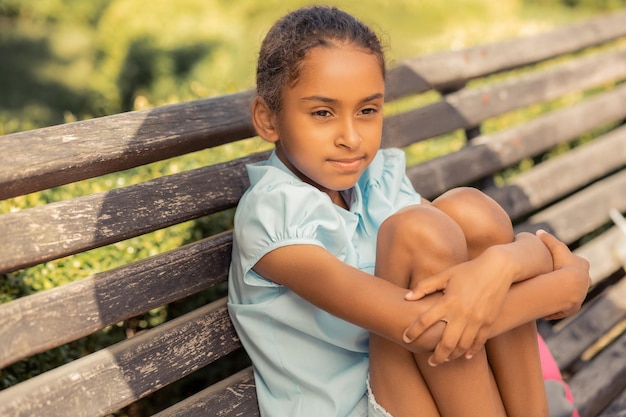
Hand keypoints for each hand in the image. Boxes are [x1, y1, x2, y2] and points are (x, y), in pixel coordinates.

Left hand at [402, 247, 512, 365]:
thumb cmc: (468, 270)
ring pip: (462, 347)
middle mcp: (462, 314)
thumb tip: (406, 298)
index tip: (406, 338)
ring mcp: (477, 320)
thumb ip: (424, 287)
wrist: (498, 269)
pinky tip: (464, 355)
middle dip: (436, 356)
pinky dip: (470, 351)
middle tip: (430, 362)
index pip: (424, 321)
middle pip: (446, 344)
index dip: (413, 331)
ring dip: (452, 356)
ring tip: (445, 359)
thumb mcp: (445, 275)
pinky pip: (478, 342)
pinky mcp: (488, 322)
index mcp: (448, 302)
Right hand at [536, 230, 589, 319]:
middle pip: (573, 280)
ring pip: (568, 295)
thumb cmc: (563, 264)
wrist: (572, 284)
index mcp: (582, 266)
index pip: (574, 264)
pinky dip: (555, 309)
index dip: (562, 264)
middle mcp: (584, 282)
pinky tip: (545, 308)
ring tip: (545, 297)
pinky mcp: (574, 307)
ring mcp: (580, 295)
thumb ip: (547, 239)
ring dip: (559, 296)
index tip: (551, 266)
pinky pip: (563, 308)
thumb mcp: (555, 248)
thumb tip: (539, 231)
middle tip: (550, 282)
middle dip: (563, 281)